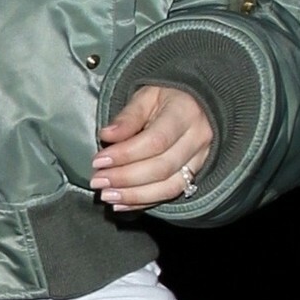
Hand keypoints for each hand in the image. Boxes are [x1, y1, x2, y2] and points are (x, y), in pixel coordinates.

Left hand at [91, 85, 213, 208]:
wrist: (196, 104)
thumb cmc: (167, 97)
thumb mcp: (146, 96)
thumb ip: (127, 117)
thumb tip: (107, 135)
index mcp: (185, 113)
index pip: (155, 141)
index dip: (125, 154)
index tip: (98, 161)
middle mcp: (198, 138)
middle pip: (161, 167)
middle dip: (125, 178)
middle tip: (98, 181)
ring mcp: (200, 159)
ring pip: (169, 186)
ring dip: (134, 195)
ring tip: (107, 195)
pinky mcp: (196, 174)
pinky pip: (171, 194)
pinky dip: (144, 202)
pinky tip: (122, 203)